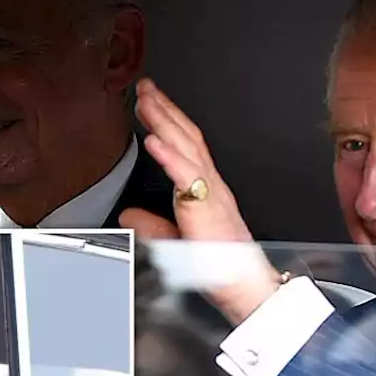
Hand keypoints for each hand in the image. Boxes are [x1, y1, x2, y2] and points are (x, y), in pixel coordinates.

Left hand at [122, 78, 283, 323]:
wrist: (246, 287)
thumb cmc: (222, 266)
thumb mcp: (176, 242)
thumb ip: (152, 226)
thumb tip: (129, 216)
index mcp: (207, 191)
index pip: (186, 146)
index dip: (167, 121)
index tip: (149, 103)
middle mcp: (211, 186)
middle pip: (186, 137)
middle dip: (164, 110)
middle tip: (145, 88)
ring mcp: (211, 193)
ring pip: (186, 147)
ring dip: (165, 121)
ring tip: (146, 101)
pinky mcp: (206, 208)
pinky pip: (187, 175)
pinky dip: (170, 154)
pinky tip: (154, 138)